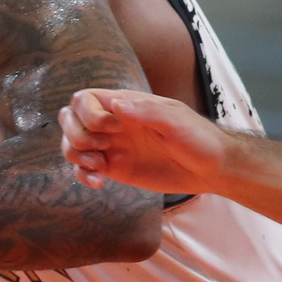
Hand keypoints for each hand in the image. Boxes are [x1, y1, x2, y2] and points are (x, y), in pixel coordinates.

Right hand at [58, 88, 228, 194]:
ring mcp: (113, 146)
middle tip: (101, 149)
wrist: (211, 169)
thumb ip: (148, 112)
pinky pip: (84, 168)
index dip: (89, 114)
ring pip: (73, 143)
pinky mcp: (116, 168)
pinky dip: (82, 175)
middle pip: (70, 119)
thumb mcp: (177, 121)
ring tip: (100, 167)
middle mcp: (114, 124)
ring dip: (76, 155)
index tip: (113, 129)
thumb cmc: (199, 139)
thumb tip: (117, 105)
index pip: (85, 99)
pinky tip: (99, 182)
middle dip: (76, 134)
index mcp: (127, 105)